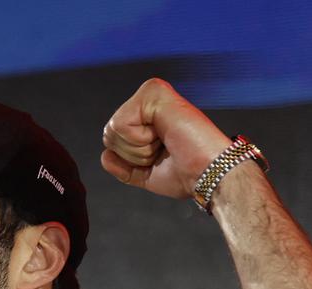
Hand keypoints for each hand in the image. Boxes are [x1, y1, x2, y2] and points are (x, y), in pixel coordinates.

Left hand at [100, 78, 230, 198]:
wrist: (206, 173)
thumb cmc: (186, 173)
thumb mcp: (147, 174)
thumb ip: (124, 167)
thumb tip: (105, 156)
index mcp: (148, 119)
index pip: (112, 140)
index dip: (131, 159)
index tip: (161, 156)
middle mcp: (148, 103)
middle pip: (108, 135)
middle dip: (132, 154)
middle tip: (164, 150)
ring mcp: (151, 94)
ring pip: (113, 130)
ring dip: (138, 149)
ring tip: (166, 142)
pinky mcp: (153, 91)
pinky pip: (121, 124)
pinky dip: (139, 139)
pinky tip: (164, 134)